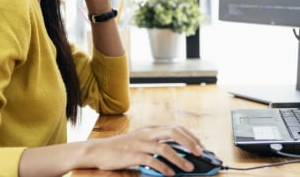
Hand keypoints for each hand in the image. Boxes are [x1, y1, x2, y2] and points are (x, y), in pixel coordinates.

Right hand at [85, 125, 203, 174]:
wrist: (99, 150)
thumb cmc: (121, 148)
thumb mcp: (140, 141)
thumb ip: (156, 144)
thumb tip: (177, 153)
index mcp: (150, 129)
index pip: (174, 127)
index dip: (189, 135)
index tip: (200, 145)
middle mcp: (146, 133)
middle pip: (172, 132)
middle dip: (189, 142)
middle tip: (200, 153)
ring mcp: (139, 143)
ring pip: (164, 147)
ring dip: (179, 158)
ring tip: (189, 167)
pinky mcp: (132, 155)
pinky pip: (151, 160)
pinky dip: (163, 167)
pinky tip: (170, 173)